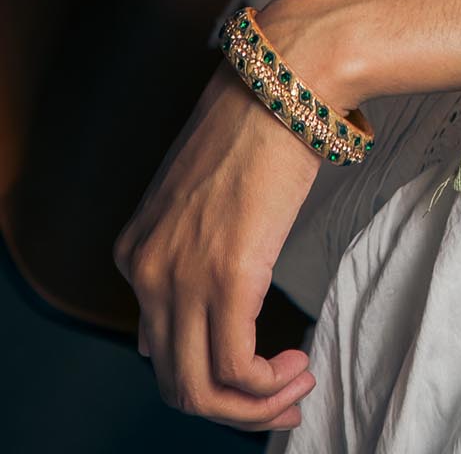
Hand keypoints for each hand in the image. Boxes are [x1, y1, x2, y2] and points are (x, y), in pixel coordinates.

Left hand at [113, 61, 321, 431]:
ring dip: (254, 406)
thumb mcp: (205, 192)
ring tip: (297, 383)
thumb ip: (192, 245)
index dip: (211, 371)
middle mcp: (146, 270)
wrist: (286, 81)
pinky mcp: (227, 277)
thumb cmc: (259, 123)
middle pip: (174, 381)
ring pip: (201, 391)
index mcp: (136, 250)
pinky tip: (297, 367)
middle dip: (231, 405)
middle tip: (283, 391)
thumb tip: (203, 302)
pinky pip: (236, 371)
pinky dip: (267, 388)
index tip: (258, 366)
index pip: (158, 347)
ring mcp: (182, 277)